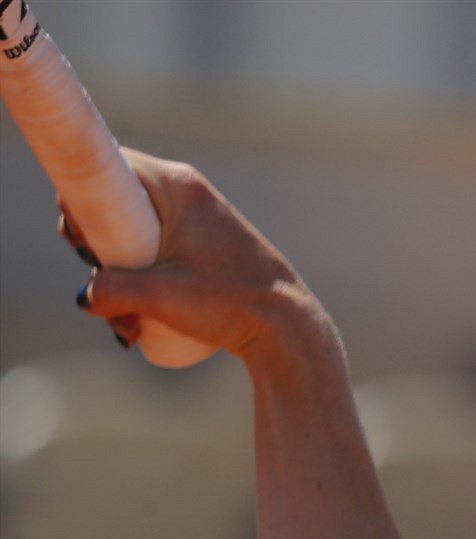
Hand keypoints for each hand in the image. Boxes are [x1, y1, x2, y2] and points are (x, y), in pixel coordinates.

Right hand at [62, 149, 318, 360]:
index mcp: (178, 185)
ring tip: (129, 324)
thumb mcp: (161, 297)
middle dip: (101, 256)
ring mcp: (201, 224)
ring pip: (138, 242)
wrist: (289, 331)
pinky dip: (148, 287)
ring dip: (124, 282)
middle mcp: (189, 195)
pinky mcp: (208, 252)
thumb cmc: (231, 304)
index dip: (82, 201)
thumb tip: (84, 297)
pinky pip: (161, 258)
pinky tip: (144, 322)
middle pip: (118, 209)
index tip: (82, 241)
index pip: (107, 166)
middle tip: (106, 291)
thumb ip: (111, 291)